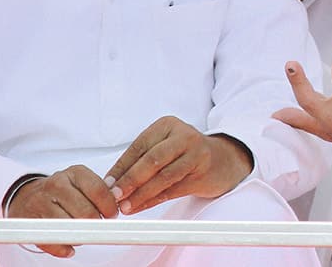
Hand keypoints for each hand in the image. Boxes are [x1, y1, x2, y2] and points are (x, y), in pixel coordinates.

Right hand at [6, 165, 116, 257]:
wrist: (29, 195)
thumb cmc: (62, 190)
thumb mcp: (82, 182)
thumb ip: (100, 191)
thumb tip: (118, 203)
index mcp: (74, 173)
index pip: (98, 190)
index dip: (109, 206)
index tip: (112, 215)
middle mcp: (57, 184)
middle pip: (85, 211)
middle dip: (96, 222)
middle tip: (99, 226)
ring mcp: (41, 202)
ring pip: (69, 226)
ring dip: (80, 235)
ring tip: (83, 233)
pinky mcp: (29, 221)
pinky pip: (51, 240)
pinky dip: (63, 247)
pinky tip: (69, 247)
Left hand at [105, 116, 252, 214]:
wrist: (224, 159)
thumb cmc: (187, 153)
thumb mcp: (165, 147)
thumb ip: (141, 160)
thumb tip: (113, 182)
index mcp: (168, 125)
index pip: (139, 146)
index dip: (121, 167)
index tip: (108, 184)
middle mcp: (183, 136)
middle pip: (152, 159)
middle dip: (130, 180)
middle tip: (115, 196)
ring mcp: (196, 154)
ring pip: (164, 176)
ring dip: (141, 194)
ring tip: (126, 206)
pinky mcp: (203, 173)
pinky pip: (174, 189)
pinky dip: (155, 200)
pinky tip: (142, 207)